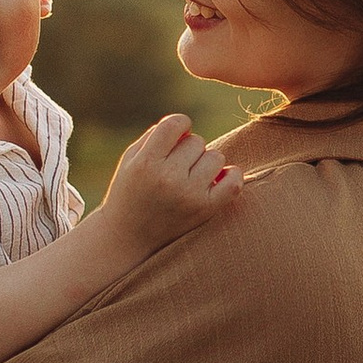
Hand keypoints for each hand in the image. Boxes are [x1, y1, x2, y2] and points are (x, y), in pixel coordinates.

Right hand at [98, 113, 241, 254]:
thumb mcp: (131, 160)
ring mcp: (189, 195)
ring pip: (216, 157)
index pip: (175, 123)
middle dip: (188, 149)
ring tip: (190, 176)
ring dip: (206, 162)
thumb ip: (156, 135)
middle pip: (196, 141)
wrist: (128, 239)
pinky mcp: (205, 210)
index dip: (179, 125)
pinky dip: (232, 175)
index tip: (175, 136)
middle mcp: (168, 179)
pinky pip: (234, 182)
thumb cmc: (130, 192)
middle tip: (176, 166)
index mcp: (146, 163)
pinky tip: (218, 178)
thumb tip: (188, 126)